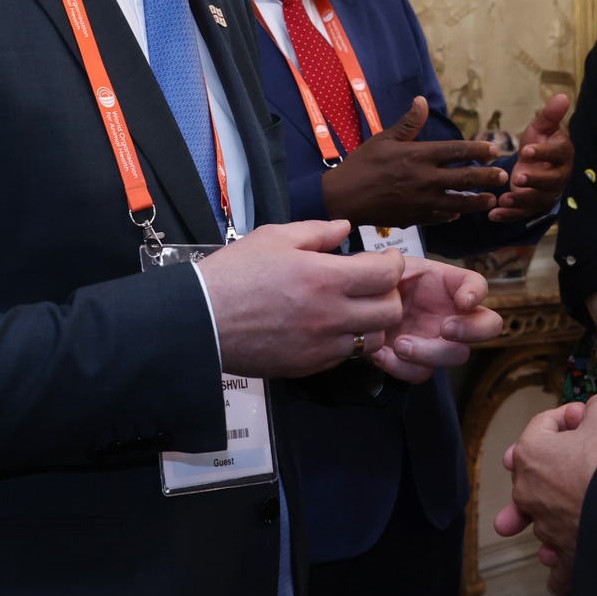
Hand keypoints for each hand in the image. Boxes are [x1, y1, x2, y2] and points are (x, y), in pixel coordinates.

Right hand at [196, 220, 408, 376]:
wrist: (202, 320)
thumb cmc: (235, 273)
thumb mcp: (274, 237)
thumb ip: (317, 232)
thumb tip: (345, 228)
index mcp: (326, 278)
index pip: (386, 275)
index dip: (394, 264)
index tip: (387, 258)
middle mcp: (331, 316)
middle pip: (390, 312)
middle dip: (389, 295)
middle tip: (374, 284)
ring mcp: (321, 345)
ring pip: (373, 340)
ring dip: (372, 322)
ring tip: (355, 307)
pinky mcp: (309, 366)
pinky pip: (345, 356)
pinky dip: (348, 341)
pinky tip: (330, 326)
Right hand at [320, 96, 508, 228]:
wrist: (343, 198)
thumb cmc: (361, 164)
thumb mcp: (383, 139)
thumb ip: (407, 123)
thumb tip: (422, 100)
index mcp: (418, 156)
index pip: (457, 151)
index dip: (478, 150)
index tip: (494, 150)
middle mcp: (425, 179)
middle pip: (465, 178)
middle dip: (487, 177)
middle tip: (504, 176)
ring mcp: (422, 202)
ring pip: (458, 202)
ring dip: (477, 200)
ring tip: (491, 199)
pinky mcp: (415, 218)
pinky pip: (440, 217)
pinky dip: (451, 214)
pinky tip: (458, 213)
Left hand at [370, 256, 503, 382]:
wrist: (357, 311)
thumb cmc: (378, 285)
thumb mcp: (383, 268)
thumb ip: (390, 264)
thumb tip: (393, 263)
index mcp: (448, 285)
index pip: (477, 284)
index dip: (477, 293)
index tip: (463, 301)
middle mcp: (453, 314)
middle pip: (488, 326)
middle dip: (472, 330)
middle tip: (446, 328)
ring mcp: (439, 341)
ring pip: (456, 355)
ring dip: (430, 353)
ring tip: (400, 345)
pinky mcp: (418, 362)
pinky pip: (421, 373)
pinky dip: (402, 367)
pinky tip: (380, 355)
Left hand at [489, 93, 573, 222]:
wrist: (537, 162)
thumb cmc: (540, 142)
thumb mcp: (542, 127)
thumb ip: (550, 115)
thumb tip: (563, 96)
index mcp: (563, 154)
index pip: (557, 154)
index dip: (543, 153)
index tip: (526, 151)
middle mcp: (559, 176)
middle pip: (551, 181)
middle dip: (534, 181)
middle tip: (517, 178)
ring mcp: (547, 193)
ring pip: (537, 199)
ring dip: (520, 201)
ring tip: (504, 200)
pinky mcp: (534, 205)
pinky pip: (523, 212)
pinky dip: (509, 215)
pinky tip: (493, 215)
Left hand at [493, 394, 596, 595]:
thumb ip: (591, 408)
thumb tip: (586, 418)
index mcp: (530, 453)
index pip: (542, 426)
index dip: (567, 416)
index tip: (587, 417)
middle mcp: (528, 493)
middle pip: (535, 473)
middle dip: (554, 462)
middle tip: (578, 456)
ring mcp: (545, 527)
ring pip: (542, 518)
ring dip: (553, 511)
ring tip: (573, 506)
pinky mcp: (567, 555)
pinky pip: (558, 568)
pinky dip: (561, 568)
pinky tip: (562, 567)